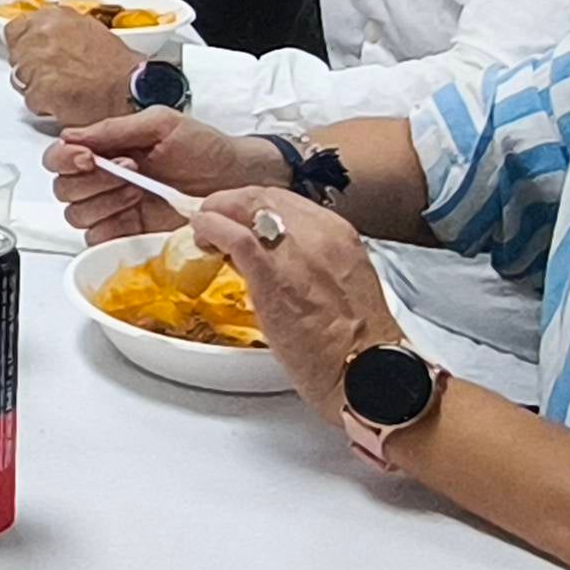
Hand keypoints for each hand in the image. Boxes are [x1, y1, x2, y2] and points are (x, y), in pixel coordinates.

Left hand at [6, 9, 142, 125]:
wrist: (128, 90)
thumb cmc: (115, 65)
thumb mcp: (87, 30)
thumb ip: (59, 30)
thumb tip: (44, 36)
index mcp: (53, 17)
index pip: (15, 28)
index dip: (23, 44)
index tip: (31, 52)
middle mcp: (41, 35)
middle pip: (15, 54)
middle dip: (29, 66)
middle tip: (53, 74)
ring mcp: (37, 62)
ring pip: (19, 78)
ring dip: (36, 86)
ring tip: (63, 88)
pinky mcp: (38, 89)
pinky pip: (30, 100)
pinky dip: (44, 104)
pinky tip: (64, 101)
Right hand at [43, 109, 274, 240]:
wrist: (236, 178)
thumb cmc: (203, 147)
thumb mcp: (160, 124)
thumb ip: (114, 129)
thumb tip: (71, 135)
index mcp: (105, 149)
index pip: (58, 156)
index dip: (65, 159)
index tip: (89, 157)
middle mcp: (103, 180)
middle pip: (63, 189)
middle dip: (93, 181)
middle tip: (130, 171)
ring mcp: (114, 209)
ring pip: (77, 215)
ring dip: (105, 201)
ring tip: (138, 190)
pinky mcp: (128, 234)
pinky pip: (97, 240)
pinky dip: (110, 228)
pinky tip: (138, 212)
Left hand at [191, 186, 401, 422]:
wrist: (367, 372)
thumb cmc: (358, 346)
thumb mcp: (341, 288)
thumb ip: (311, 266)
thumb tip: (276, 264)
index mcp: (339, 235)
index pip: (287, 202)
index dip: (255, 205)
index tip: (239, 216)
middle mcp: (319, 233)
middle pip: (264, 197)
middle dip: (233, 203)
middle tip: (215, 218)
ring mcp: (296, 250)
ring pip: (247, 207)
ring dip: (219, 213)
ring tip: (205, 229)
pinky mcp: (272, 273)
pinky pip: (234, 236)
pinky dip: (212, 229)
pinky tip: (203, 235)